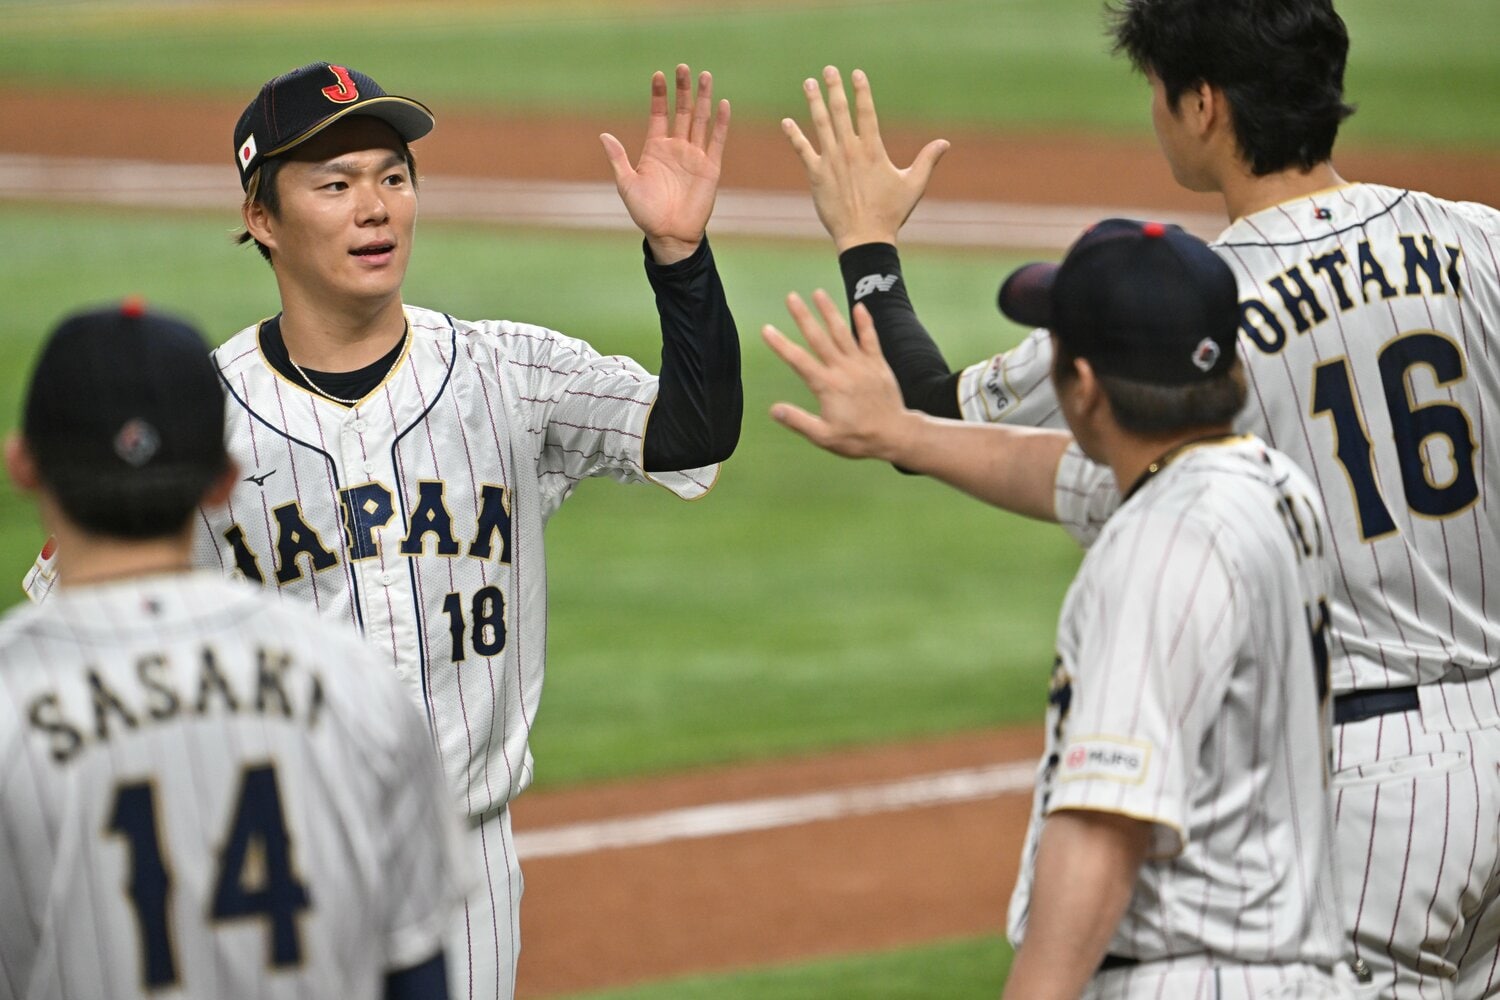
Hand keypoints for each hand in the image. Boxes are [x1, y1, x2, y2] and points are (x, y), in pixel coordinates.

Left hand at [601, 64, 729, 264]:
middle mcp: (677, 148)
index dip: (659, 95)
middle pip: (682, 111)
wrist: (669, 234)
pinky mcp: (710, 168)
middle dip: (683, 90)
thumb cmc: (645, 212)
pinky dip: (720, 123)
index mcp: (656, 149)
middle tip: (683, 67)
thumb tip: (604, 135)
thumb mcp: (626, 184)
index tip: (659, 75)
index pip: (659, 114)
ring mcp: (694, 156)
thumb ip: (618, 158)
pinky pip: (716, 141)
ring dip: (703, 99)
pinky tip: (723, 104)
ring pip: (700, 121)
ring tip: (704, 76)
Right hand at [762, 290, 915, 460]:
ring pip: (842, 332)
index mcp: (827, 386)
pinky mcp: (877, 364)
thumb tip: (773, 410)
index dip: (781, 344)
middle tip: (791, 297)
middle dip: (803, 316)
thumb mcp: (824, 437)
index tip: (766, 329)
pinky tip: (859, 306)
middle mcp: (843, 370)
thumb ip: (798, 421)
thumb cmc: (858, 438)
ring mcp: (862, 364)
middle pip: (818, 338)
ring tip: (818, 292)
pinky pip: (870, 338)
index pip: (798, 360)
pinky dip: (865, 322)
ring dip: (830, 311)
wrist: (895, 434)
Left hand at [783, 67, 948, 252]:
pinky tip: (786, 122)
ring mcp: (831, 161)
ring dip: (814, 102)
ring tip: (808, 83)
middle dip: (834, 88)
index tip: (856, 73)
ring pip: (820, 124)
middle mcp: (850, 150)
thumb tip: (944, 143)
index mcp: (873, 150)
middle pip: (840, 111)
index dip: (862, 91)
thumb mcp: (913, 185)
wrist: (864, 237)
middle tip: (828, 70)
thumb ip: (927, 160)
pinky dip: (794, 135)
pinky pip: (802, 150)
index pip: (866, 112)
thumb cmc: (890, 213)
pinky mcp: (816, 175)